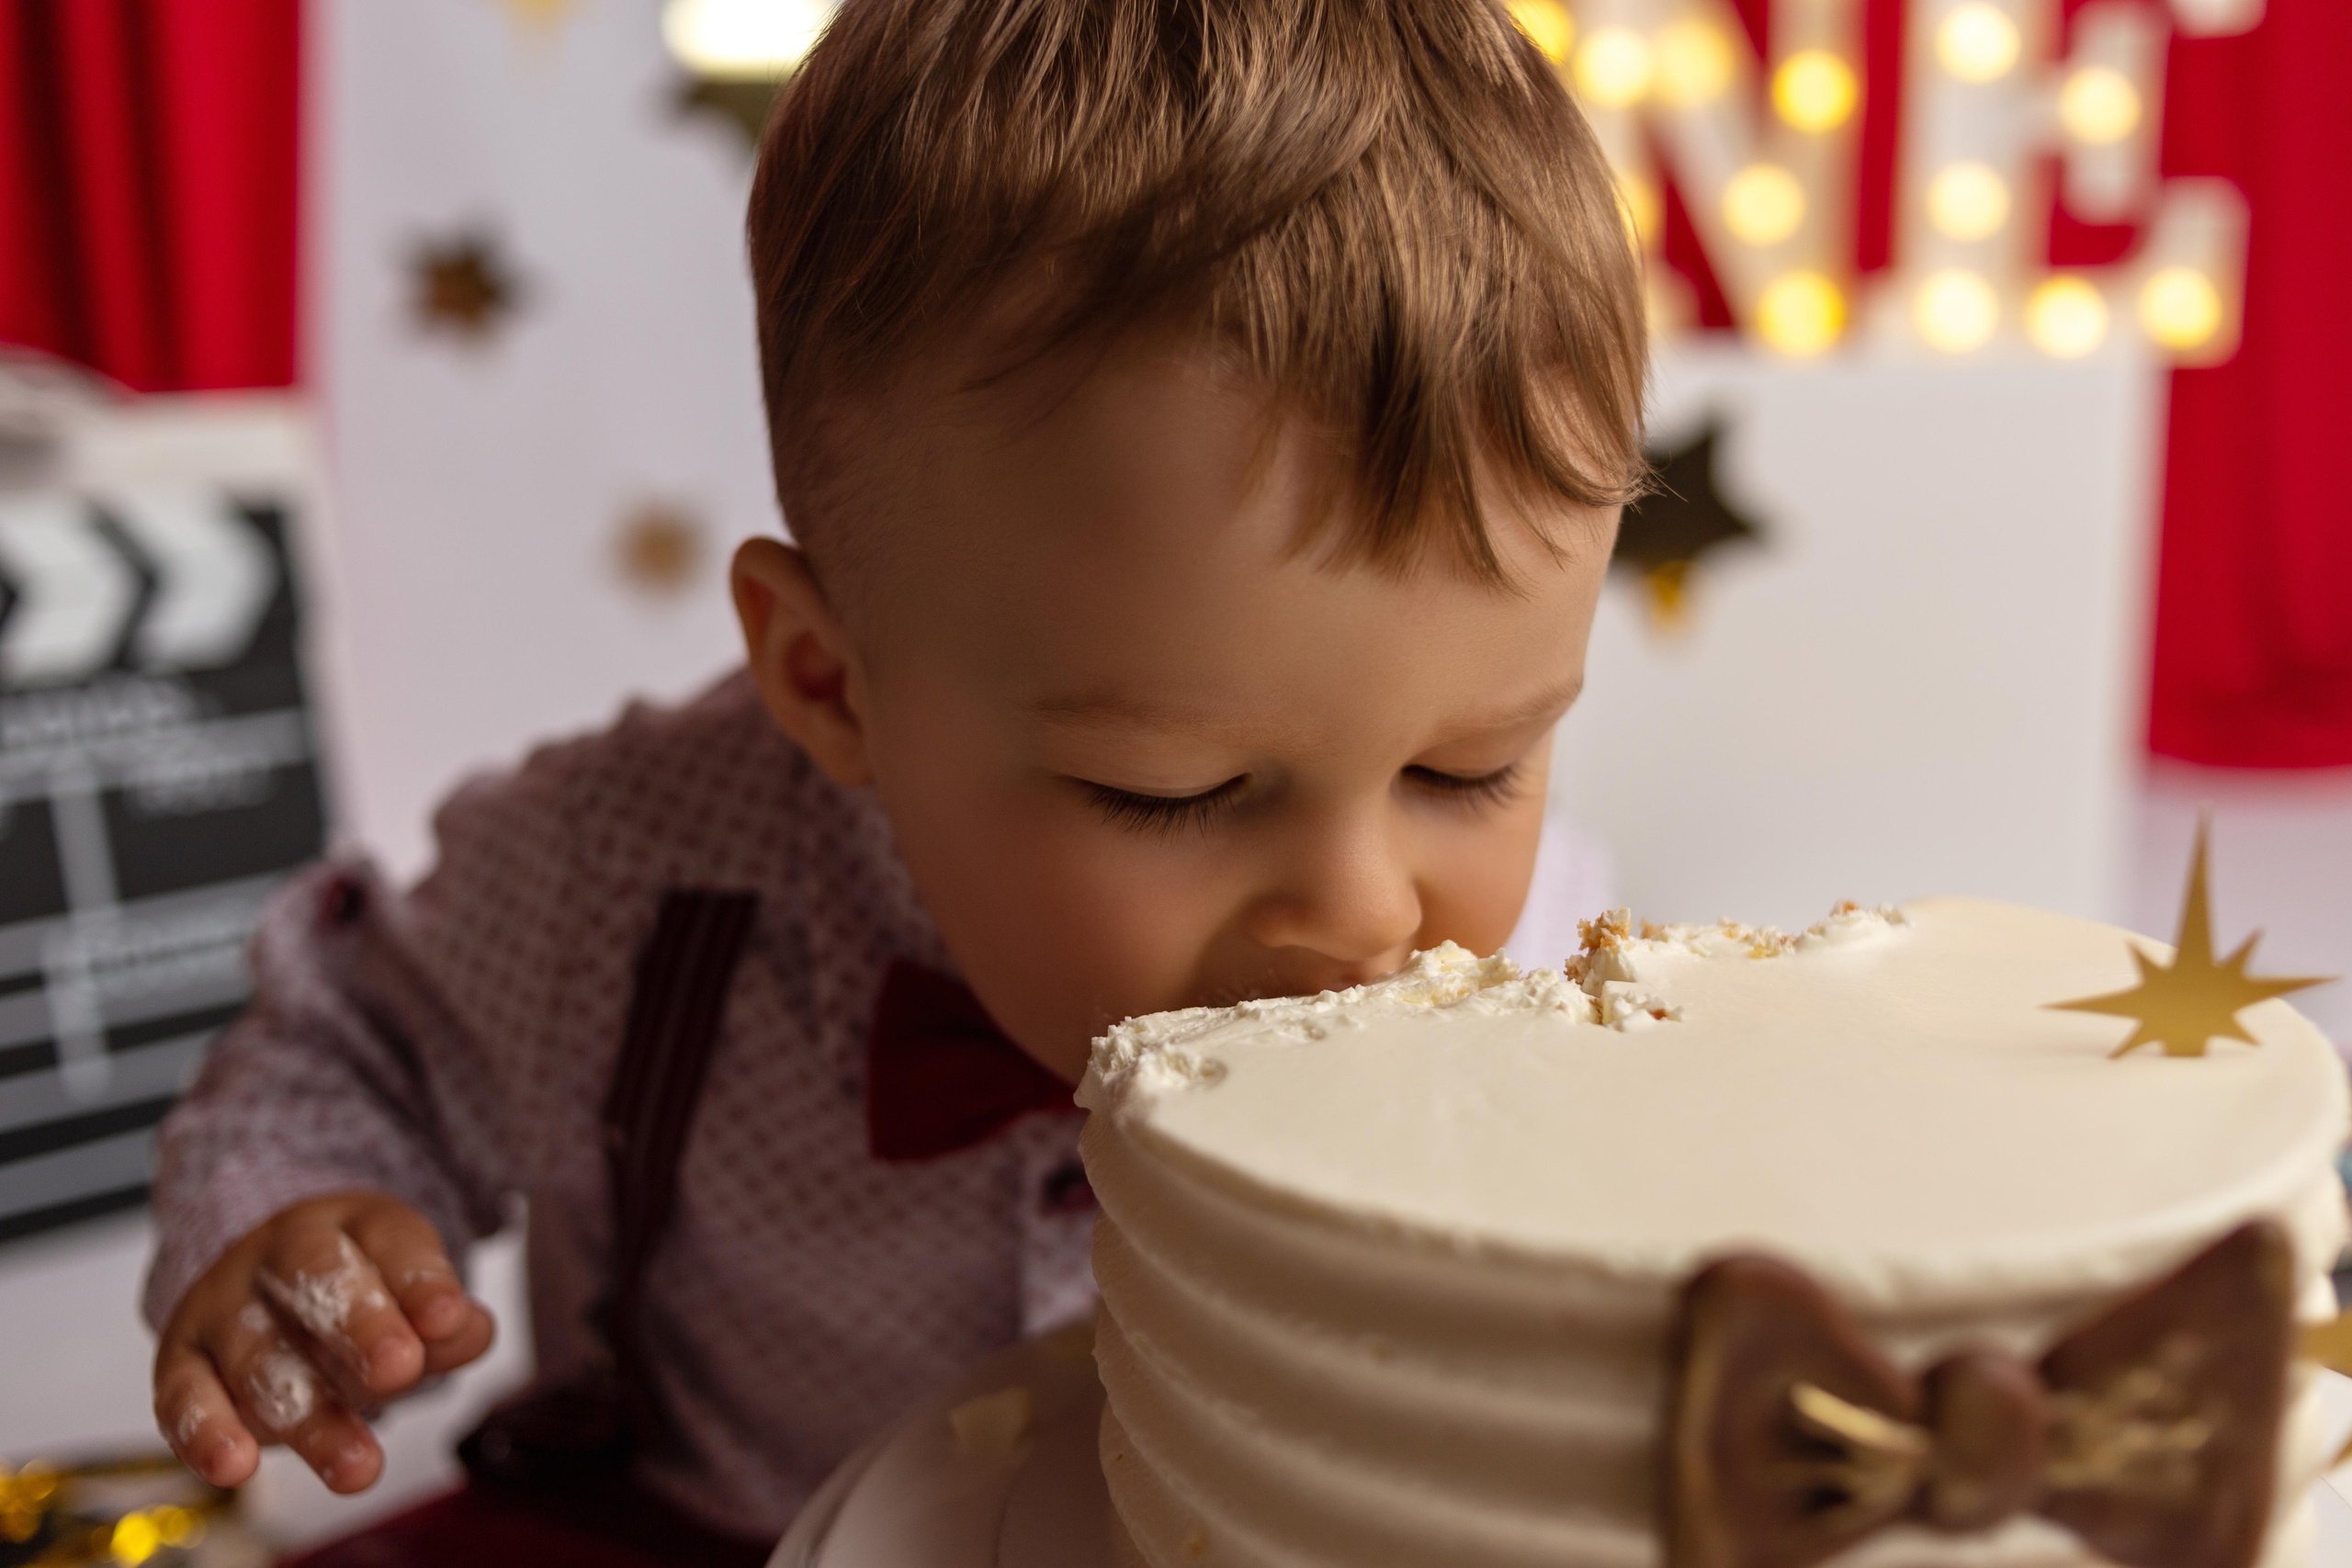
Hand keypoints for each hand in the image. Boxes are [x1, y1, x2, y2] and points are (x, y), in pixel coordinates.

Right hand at [153, 1193, 495, 1492]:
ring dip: (309, 1416)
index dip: (421, 1281)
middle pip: (314, 1280)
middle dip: (359, 1326)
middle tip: (398, 1369)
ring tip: (358, 1465)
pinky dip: (206, 1432)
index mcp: (351, 1223)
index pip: (390, 1241)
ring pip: (261, 1356)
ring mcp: (224, 1306)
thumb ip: (445, 1321)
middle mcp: (279, 1254)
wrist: (266, 1285)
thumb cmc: (359, 1296)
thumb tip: (464, 1331)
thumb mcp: (412, 1297)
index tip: (449, 1319)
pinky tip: (235, 1466)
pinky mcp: (180, 1362)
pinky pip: (183, 1396)